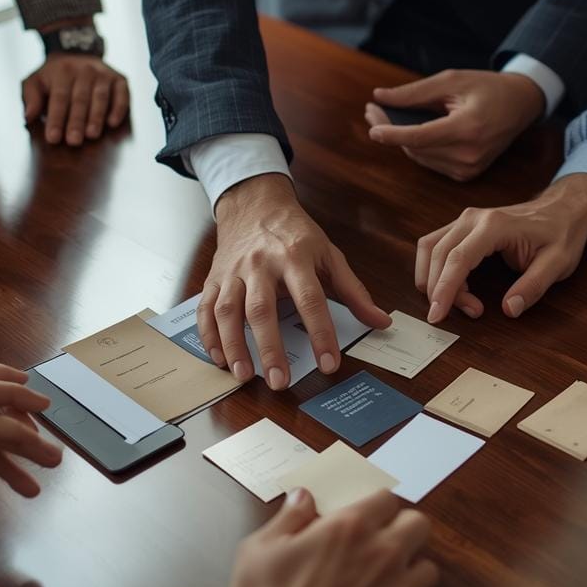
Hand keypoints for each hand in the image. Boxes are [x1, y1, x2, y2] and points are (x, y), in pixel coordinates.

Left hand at [22, 54, 129, 146]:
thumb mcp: (35, 81)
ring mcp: (104, 73)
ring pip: (100, 97)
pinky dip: (119, 108)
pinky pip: (122, 94)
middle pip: (80, 98)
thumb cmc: (53, 77)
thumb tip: (29, 117)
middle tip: (74, 141)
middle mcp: (85, 70)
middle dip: (76, 121)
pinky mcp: (119, 79)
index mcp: (62, 71)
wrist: (77, 53)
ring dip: (96, 116)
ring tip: (92, 135)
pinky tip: (112, 123)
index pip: (59, 97)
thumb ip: (31, 98)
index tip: (53, 138)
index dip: (56, 118)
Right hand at [199, 174, 391, 389]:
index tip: (328, 364)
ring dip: (234, 346)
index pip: (310, 300)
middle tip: (279, 381)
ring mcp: (233, 272)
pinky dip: (209, 335)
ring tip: (244, 376)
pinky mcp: (214, 278)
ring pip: (227, 311)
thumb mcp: (329, 255)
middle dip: (269, 348)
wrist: (254, 204)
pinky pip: (206, 308)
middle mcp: (260, 264)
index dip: (320, 334)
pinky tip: (219, 359)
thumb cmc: (295, 234)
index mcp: (295, 257)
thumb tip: (381, 321)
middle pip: (262, 309)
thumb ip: (354, 291)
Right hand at [228, 488, 442, 586]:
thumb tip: (304, 495)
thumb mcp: (258, 552)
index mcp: (349, 529)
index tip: (365, 522)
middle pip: (419, 525)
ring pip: (429, 570)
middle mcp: (383, 554)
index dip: (376, 509)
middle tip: (381, 549)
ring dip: (412, 574)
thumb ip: (288, 519)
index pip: (386, 499)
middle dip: (403, 532)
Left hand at [365, 69, 544, 180]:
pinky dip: (417, 147)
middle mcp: (469, 154)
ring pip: (419, 157)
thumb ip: (414, 92)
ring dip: (400, 139)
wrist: (521, 105)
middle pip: (416, 147)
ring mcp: (469, 168)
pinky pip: (431, 162)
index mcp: (468, 128)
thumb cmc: (486, 87)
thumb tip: (379, 97)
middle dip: (391, 130)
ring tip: (385, 115)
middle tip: (374, 109)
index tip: (372, 129)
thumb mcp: (452, 80)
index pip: (420, 137)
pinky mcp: (467, 175)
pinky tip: (409, 129)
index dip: (392, 134)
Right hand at [416, 173, 586, 323]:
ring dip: (435, 279)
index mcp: (495, 225)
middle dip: (442, 290)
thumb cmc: (561, 234)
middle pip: (439, 255)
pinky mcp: (463, 226)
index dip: (444, 289)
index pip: (458, 258)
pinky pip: (436, 246)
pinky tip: (454, 288)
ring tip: (463, 302)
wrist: (563, 209)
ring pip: (431, 249)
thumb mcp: (558, 264)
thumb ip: (533, 286)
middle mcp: (473, 218)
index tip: (437, 315)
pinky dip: (436, 270)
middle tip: (470, 312)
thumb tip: (509, 309)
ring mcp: (466, 220)